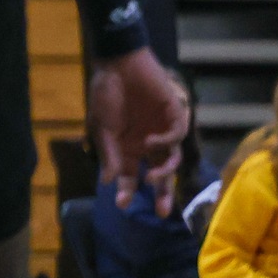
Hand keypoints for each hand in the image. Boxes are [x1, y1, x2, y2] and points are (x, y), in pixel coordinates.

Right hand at [91, 48, 188, 214]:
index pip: (130, 176)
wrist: (120, 64)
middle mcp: (147, 145)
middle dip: (161, 194)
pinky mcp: (175, 117)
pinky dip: (165, 143)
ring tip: (152, 176)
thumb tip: (109, 182)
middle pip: (159, 175)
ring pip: (171, 161)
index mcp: (128, 148)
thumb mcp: (101, 127)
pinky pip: (176, 137)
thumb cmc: (106, 94)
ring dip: (164, 173)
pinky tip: (150, 141)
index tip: (122, 204)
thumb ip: (109, 154)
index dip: (127, 192)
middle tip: (162, 213)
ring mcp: (162, 132)